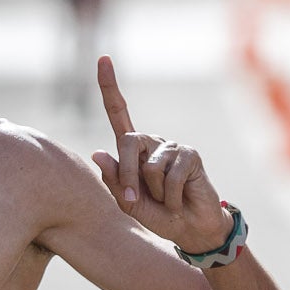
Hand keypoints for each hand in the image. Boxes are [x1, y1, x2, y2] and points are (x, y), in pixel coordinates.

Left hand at [90, 55, 232, 253]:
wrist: (190, 229)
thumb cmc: (158, 215)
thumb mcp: (129, 203)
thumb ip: (114, 181)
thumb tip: (98, 152)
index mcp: (132, 151)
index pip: (118, 113)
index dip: (109, 87)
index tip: (103, 59)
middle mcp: (151, 143)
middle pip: (127, 142)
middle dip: (126, 175)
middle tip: (133, 198)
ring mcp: (171, 147)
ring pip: (150, 166)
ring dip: (154, 191)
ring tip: (166, 200)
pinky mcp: (190, 155)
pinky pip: (171, 176)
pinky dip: (170, 196)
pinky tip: (179, 200)